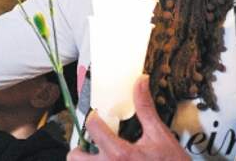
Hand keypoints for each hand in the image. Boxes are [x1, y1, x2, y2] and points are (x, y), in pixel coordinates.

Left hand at [68, 76, 185, 160]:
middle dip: (79, 150)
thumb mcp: (160, 135)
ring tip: (100, 156)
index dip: (93, 117)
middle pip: (75, 158)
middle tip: (90, 144)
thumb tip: (140, 82)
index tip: (98, 116)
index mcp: (119, 154)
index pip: (92, 127)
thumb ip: (145, 109)